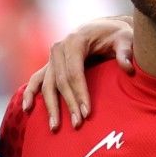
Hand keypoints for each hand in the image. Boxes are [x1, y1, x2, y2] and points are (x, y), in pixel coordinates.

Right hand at [20, 15, 133, 130]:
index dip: (79, 93)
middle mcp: (59, 48)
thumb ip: (126, 52)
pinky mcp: (50, 65)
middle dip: (69, 104)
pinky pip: (36, 80)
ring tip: (55, 127)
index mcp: (75, 41)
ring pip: (47, 85)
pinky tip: (27, 109)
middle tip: (77, 124)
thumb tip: (128, 68)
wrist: (103, 28)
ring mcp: (52, 58)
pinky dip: (30, 94)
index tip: (87, 112)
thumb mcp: (125, 38)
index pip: (74, 72)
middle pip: (60, 81)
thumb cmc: (116, 35)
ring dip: (50, 106)